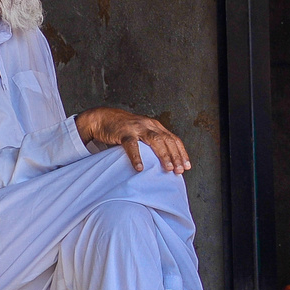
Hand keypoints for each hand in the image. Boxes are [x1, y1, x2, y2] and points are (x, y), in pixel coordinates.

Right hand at [75, 106, 191, 174]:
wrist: (103, 118)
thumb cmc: (124, 130)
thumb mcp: (142, 134)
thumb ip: (153, 143)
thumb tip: (165, 162)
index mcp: (155, 126)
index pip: (173, 139)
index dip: (181, 153)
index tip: (187, 167)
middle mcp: (149, 125)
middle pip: (167, 140)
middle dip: (176, 156)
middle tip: (179, 171)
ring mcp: (136, 127)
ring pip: (155, 140)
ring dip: (163, 155)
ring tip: (168, 168)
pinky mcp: (124, 132)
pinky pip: (132, 145)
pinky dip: (137, 157)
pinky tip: (140, 168)